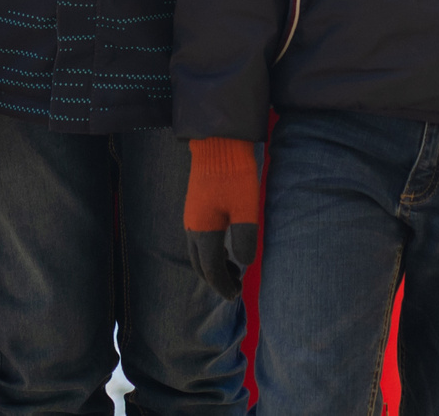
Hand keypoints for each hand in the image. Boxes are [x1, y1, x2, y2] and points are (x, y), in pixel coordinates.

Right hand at [182, 138, 260, 300]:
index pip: (210, 269)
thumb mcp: (246, 208)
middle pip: (200, 264)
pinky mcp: (196, 205)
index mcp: (203, 232)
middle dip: (216, 279)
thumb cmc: (234, 175)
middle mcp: (192, 227)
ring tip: (234, 268)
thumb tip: (244, 263)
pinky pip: (198, 237)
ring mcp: (191, 215)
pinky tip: (226, 246)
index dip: (223, 285)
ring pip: (197, 251)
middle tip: (235, 286)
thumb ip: (245, 239)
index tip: (235, 295)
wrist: (218, 142)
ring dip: (213, 264)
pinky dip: (210, 249)